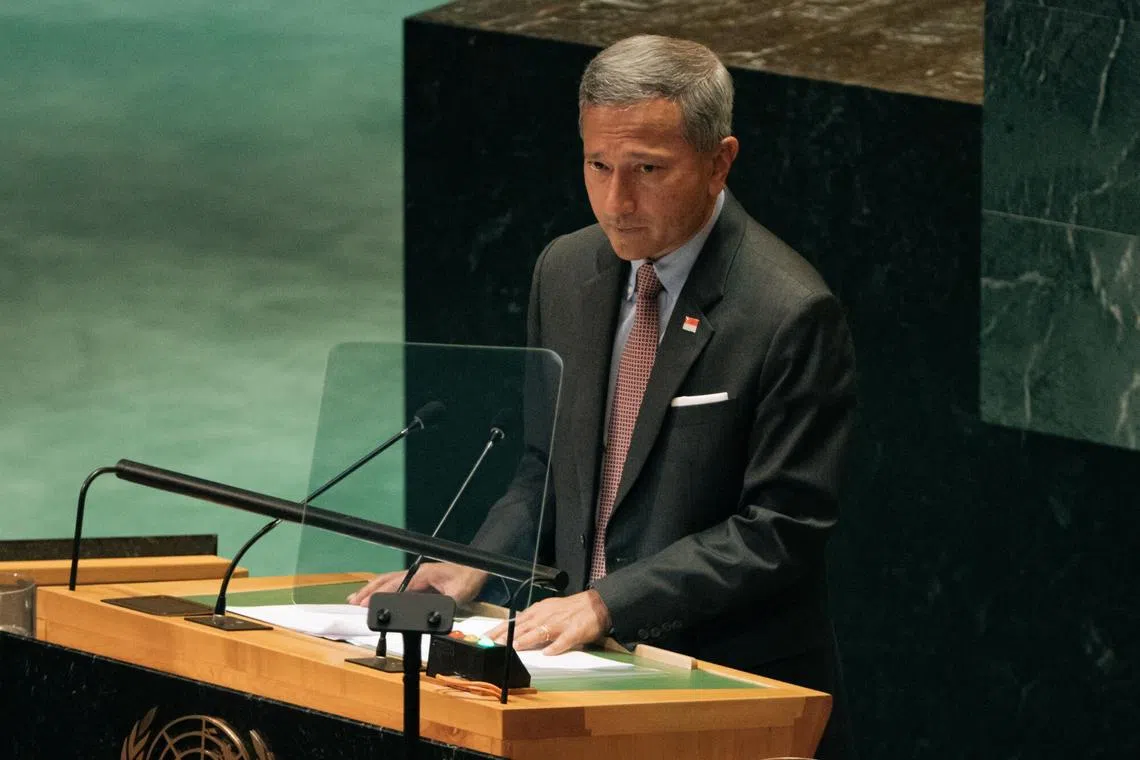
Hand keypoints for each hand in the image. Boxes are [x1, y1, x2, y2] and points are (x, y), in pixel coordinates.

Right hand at [347, 563, 486, 605]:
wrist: (475, 569)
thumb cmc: (468, 579)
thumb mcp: (459, 594)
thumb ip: (445, 604)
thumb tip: (433, 615)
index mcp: (422, 574)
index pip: (396, 585)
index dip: (380, 594)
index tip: (365, 604)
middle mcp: (416, 573)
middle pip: (386, 581)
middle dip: (369, 592)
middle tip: (353, 603)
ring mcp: (415, 576)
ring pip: (388, 581)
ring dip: (371, 589)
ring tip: (355, 599)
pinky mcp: (417, 581)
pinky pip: (395, 583)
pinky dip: (380, 588)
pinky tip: (373, 594)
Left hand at [488, 590, 610, 655]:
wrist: (596, 604)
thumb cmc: (570, 609)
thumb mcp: (547, 609)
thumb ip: (532, 619)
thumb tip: (513, 628)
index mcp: (539, 611)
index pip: (515, 621)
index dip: (500, 630)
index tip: (486, 638)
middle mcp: (546, 616)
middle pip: (523, 627)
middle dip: (507, 636)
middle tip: (493, 644)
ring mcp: (561, 624)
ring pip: (541, 632)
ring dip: (527, 639)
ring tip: (515, 647)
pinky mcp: (575, 631)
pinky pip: (564, 640)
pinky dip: (556, 646)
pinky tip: (548, 652)